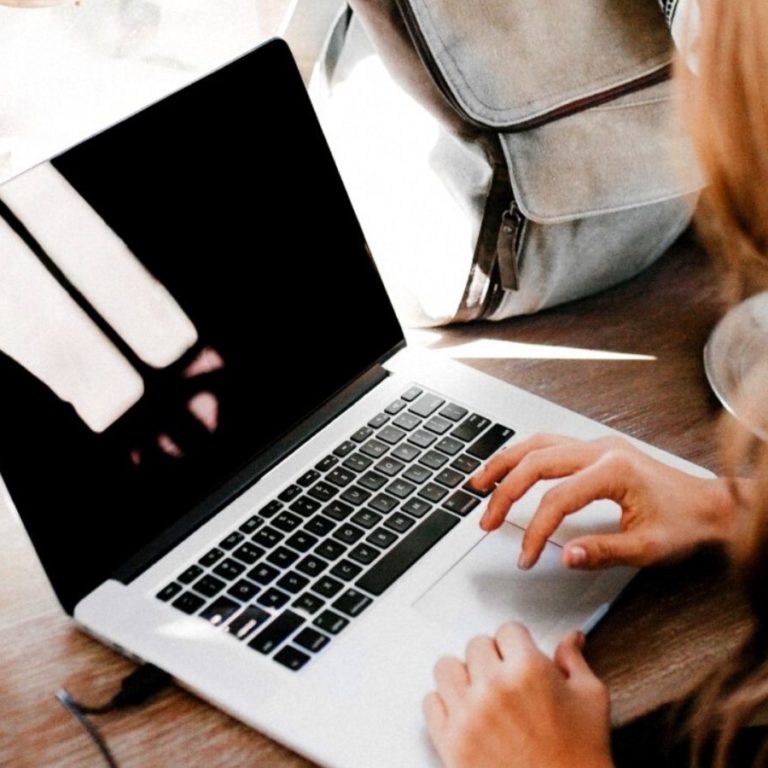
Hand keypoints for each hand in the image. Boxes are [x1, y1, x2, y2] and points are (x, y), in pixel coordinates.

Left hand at [423, 624, 612, 767]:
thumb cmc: (581, 756)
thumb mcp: (591, 699)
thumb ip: (574, 660)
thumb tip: (570, 637)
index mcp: (529, 669)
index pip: (508, 630)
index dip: (517, 644)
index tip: (519, 656)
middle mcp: (494, 686)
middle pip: (476, 645)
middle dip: (492, 658)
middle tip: (505, 679)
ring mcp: (468, 713)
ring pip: (446, 667)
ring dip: (462, 676)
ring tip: (479, 693)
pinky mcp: (451, 742)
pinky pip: (430, 702)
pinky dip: (444, 705)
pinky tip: (465, 715)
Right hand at [470, 434, 734, 569]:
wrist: (711, 506)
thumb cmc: (686, 523)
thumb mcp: (649, 548)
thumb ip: (603, 551)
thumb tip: (565, 556)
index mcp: (613, 470)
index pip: (557, 499)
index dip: (535, 530)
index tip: (525, 556)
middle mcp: (601, 450)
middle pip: (536, 462)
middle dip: (504, 492)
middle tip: (486, 519)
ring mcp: (597, 445)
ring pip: (537, 444)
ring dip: (505, 463)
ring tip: (479, 482)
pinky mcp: (596, 450)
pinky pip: (549, 444)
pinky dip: (522, 456)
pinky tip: (509, 468)